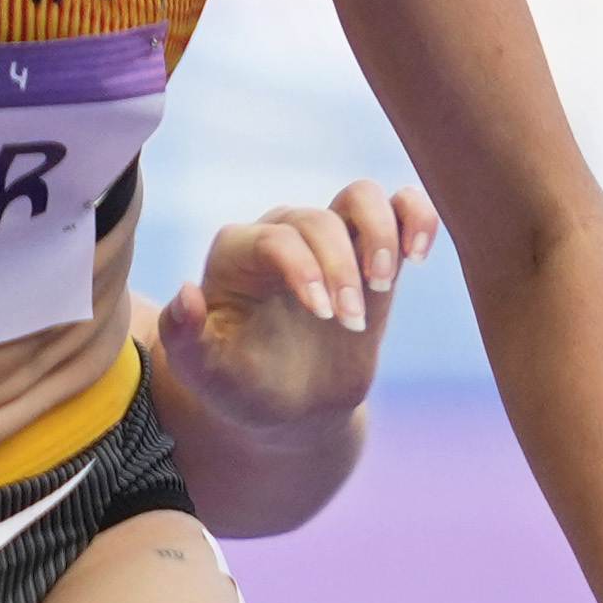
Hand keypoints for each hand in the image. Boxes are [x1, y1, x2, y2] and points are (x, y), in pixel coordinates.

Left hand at [160, 182, 440, 538]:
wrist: (290, 407)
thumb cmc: (240, 388)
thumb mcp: (205, 375)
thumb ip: (183, 339)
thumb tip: (186, 293)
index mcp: (235, 256)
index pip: (274, 239)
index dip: (304, 268)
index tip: (322, 314)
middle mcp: (281, 235)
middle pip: (318, 221)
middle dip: (341, 270)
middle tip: (348, 323)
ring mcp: (329, 239)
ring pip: (361, 196)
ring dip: (381, 234)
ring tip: (384, 283)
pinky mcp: (372, 251)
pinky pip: (401, 206)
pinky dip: (417, 217)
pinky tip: (419, 257)